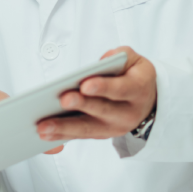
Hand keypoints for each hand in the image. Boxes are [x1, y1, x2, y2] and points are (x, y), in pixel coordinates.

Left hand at [36, 47, 156, 144]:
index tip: (85, 85)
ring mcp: (114, 127)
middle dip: (81, 106)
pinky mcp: (102, 134)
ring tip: (43, 127)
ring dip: (64, 128)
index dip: (103, 87)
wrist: (149, 102)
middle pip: (102, 111)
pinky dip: (62, 136)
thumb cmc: (135, 76)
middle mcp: (128, 112)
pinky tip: (45, 134)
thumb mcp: (134, 60)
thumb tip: (103, 60)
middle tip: (62, 100)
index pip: (121, 88)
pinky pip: (81, 135)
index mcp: (138, 90)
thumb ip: (121, 55)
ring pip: (88, 128)